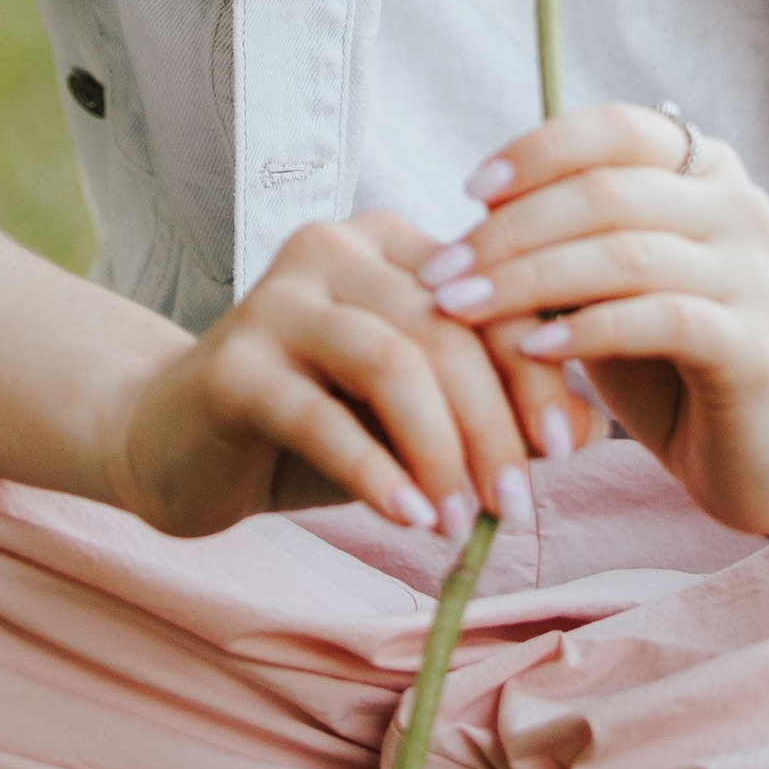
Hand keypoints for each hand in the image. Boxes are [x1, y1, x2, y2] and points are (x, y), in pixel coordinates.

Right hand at [104, 210, 586, 545]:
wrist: (177, 446)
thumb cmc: (314, 430)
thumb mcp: (412, 416)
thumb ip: (493, 409)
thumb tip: (591, 427)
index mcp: (393, 246)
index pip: (490, 294)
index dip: (537, 370)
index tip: (566, 450)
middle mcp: (337, 250)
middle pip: (446, 328)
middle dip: (493, 423)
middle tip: (514, 507)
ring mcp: (278, 298)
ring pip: (391, 361)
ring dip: (440, 450)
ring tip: (459, 522)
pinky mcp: (232, 362)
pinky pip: (319, 413)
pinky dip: (374, 471)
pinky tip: (405, 520)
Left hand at [421, 103, 768, 539]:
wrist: (763, 453)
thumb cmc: (671, 359)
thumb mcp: (613, 284)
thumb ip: (570, 237)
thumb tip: (480, 211)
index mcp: (706, 168)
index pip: (615, 128)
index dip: (538, 152)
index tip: (470, 192)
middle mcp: (738, 205)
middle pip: (606, 191)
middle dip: (511, 230)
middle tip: (442, 271)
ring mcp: (752, 273)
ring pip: (624, 252)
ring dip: (529, 279)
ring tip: (464, 309)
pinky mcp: (753, 344)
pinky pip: (659, 318)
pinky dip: (587, 329)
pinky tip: (533, 349)